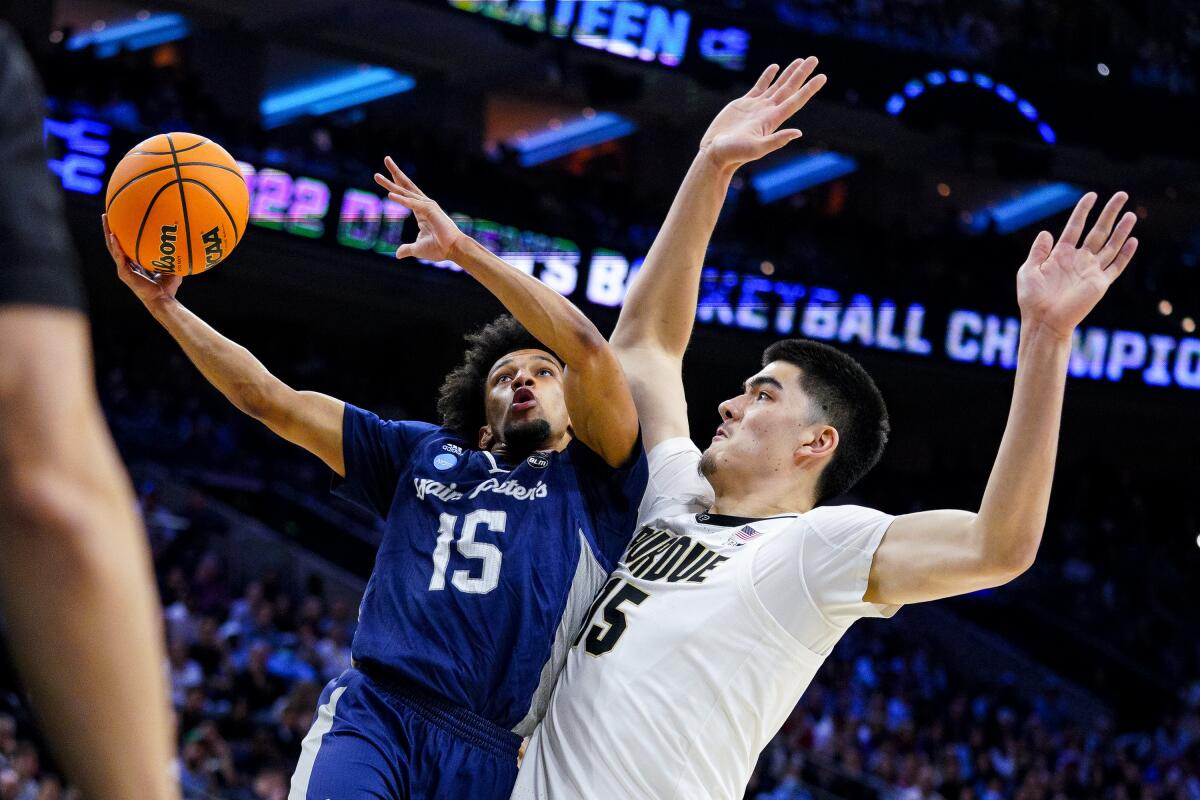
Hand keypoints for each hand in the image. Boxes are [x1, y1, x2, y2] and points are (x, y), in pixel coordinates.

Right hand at [103, 214, 180, 305]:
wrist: (162, 301)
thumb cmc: (168, 289)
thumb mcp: (171, 269)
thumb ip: (172, 257)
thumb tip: (181, 244)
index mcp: (134, 265)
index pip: (125, 248)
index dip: (122, 236)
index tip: (120, 223)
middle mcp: (127, 266)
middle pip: (115, 244)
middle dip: (110, 229)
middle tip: (106, 215)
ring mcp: (124, 270)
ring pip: (112, 248)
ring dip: (108, 233)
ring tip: (105, 219)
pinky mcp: (124, 273)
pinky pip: (119, 257)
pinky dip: (116, 246)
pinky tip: (113, 235)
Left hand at [374, 157, 465, 261]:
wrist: (454, 251)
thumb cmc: (439, 248)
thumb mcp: (417, 249)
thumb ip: (407, 249)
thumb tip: (398, 254)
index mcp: (421, 211)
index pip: (405, 194)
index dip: (394, 185)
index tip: (383, 176)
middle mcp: (424, 205)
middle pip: (406, 186)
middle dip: (394, 173)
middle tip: (386, 159)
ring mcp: (427, 206)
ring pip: (406, 192)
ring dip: (391, 184)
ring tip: (377, 176)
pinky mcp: (430, 211)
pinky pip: (412, 204)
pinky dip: (401, 200)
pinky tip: (389, 195)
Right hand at [698, 57, 826, 170]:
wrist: (715, 154)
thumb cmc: (734, 154)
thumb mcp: (756, 149)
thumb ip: (777, 140)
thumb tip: (798, 133)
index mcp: (772, 120)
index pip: (795, 100)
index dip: (809, 88)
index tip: (822, 76)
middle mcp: (767, 111)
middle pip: (789, 89)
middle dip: (801, 74)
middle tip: (814, 59)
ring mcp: (756, 107)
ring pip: (776, 85)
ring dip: (788, 73)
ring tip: (800, 60)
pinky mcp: (743, 104)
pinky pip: (759, 86)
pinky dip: (767, 76)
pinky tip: (775, 67)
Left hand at [1016, 192, 1137, 338]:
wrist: (1043, 321)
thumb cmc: (1032, 299)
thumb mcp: (1028, 270)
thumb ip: (1038, 251)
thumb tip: (1046, 232)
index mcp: (1060, 254)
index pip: (1075, 227)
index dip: (1083, 211)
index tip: (1092, 195)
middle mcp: (1078, 260)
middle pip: (1098, 231)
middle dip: (1110, 213)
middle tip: (1121, 195)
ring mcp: (1090, 271)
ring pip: (1111, 246)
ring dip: (1121, 230)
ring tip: (1131, 214)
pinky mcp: (1099, 284)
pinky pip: (1116, 267)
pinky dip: (1125, 255)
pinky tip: (1133, 241)